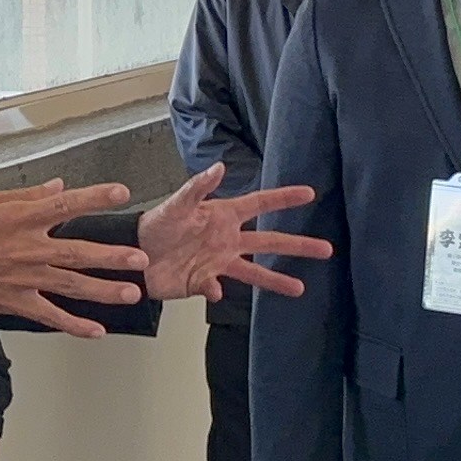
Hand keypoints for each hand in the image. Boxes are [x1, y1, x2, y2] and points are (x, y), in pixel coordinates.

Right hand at [0, 180, 148, 335]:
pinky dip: (73, 325)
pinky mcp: (11, 303)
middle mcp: (25, 248)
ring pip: (71, 285)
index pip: (65, 204)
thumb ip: (24, 196)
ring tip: (131, 292)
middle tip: (140, 258)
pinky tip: (96, 330)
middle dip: (113, 256)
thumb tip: (57, 187)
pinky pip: (49, 316)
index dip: (95, 197)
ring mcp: (20, 279)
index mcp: (17, 217)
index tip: (121, 193)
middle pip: (78, 252)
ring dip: (104, 290)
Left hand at [135, 163, 336, 301]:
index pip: (260, 204)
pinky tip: (217, 293)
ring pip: (254, 272)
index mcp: (223, 215)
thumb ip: (197, 188)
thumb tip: (220, 166)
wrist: (134, 256)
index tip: (309, 193)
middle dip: (298, 245)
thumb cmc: (155, 224)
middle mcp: (227, 239)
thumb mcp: (176, 204)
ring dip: (276, 279)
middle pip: (269, 241)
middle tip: (326, 249)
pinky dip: (217, 292)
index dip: (284, 198)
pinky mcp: (205, 281)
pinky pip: (218, 289)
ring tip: (300, 289)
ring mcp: (219, 262)